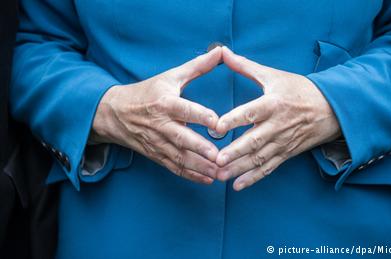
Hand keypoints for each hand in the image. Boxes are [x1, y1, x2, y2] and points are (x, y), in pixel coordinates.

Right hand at [91, 47, 222, 183]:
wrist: (114, 112)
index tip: (218, 123)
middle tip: (220, 156)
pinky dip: (190, 175)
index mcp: (165, 103)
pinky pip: (174, 167)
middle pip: (181, 138)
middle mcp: (160, 124)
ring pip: (179, 157)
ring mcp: (157, 142)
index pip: (185, 110)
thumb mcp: (170, 76)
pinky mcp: (156, 155)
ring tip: (220, 173)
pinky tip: (208, 180)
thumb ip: (198, 66)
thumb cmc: (147, 92)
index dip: (201, 116)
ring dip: (200, 167)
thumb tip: (221, 51)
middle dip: (200, 149)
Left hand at [215, 47, 340, 190]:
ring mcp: (282, 142)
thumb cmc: (299, 90)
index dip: (234, 119)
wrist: (331, 109)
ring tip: (220, 175)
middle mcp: (277, 125)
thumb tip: (223, 52)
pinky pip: (269, 168)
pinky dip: (254, 178)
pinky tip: (238, 186)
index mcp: (273, 103)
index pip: (250, 112)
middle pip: (253, 140)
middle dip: (234, 152)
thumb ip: (245, 66)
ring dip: (239, 168)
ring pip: (259, 158)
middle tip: (216, 160)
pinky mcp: (286, 153)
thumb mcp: (274, 75)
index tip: (217, 126)